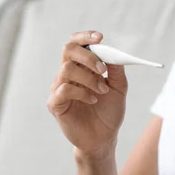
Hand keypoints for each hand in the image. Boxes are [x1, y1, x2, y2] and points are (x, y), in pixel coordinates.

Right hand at [47, 31, 127, 158]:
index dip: (85, 37)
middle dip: (88, 56)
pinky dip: (81, 92)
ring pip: (67, 69)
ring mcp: (59, 88)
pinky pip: (63, 90)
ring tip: (102, 91)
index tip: (100, 37)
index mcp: (81, 66)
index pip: (76, 43)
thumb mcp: (119, 88)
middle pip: (68, 50)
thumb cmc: (109, 111)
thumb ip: (116, 69)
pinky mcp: (55, 104)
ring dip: (89, 78)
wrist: (104, 138)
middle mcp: (68, 74)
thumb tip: (113, 53)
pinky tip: (93, 100)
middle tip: (103, 70)